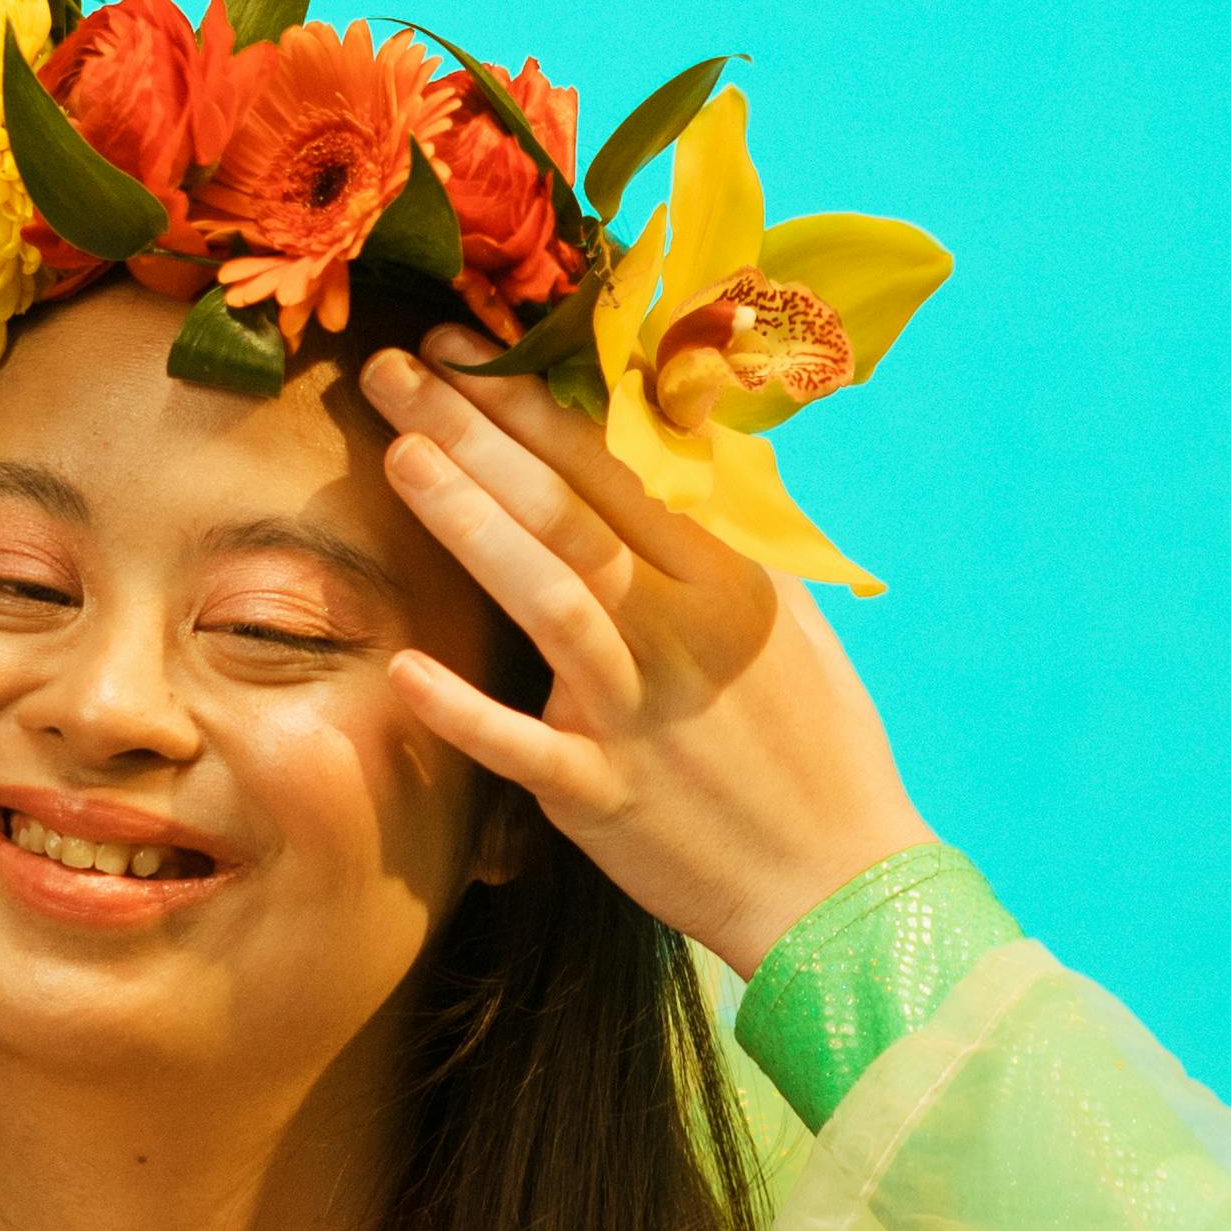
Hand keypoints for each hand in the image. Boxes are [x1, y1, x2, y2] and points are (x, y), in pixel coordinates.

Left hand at [360, 351, 925, 971]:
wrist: (836, 881)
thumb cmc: (812, 742)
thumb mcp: (785, 617)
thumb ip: (722, 535)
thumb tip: (672, 443)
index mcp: (725, 578)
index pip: (614, 469)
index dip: (531, 403)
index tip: (462, 349)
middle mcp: (680, 632)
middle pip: (566, 513)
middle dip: (476, 432)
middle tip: (395, 369)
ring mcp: (638, 714)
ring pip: (550, 602)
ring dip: (473, 527)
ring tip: (400, 458)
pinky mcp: (604, 795)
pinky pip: (525, 749)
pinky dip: (465, 713)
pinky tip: (401, 670)